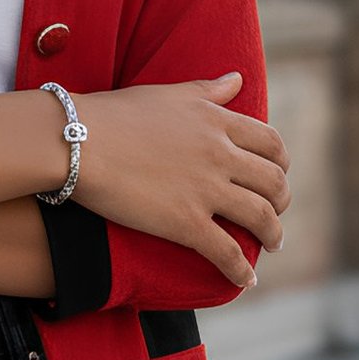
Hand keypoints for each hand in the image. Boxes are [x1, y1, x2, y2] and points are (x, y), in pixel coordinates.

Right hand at [72, 75, 290, 290]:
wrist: (77, 140)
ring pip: (261, 217)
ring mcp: (205, 189)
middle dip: (282, 201)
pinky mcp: (185, 222)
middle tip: (275, 214)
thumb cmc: (114, 114)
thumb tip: (238, 79)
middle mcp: (219, 154)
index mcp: (217, 122)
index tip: (276, 175)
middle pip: (273, 182)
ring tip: (272, 244)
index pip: (270, 144)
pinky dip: (241, 270)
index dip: (280, 164)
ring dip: (273, 235)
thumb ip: (208, 90)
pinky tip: (245, 280)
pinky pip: (226, 252)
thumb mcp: (169, 94)